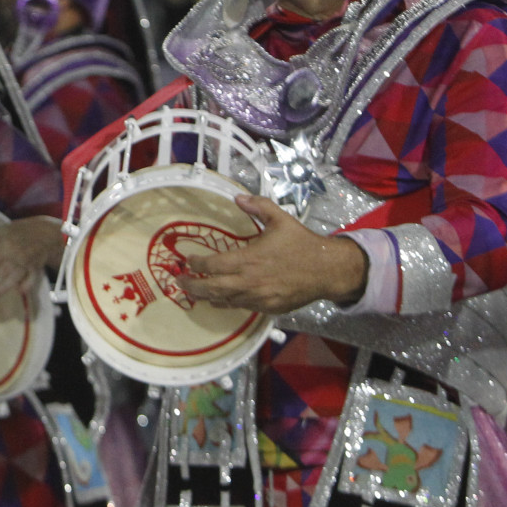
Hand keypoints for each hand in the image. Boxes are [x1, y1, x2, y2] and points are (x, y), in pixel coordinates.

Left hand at [0, 215, 63, 303]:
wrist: (46, 233)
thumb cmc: (21, 231)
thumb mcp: (2, 230)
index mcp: (5, 247)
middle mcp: (15, 257)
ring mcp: (26, 265)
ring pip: (12, 280)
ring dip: (1, 290)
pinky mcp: (36, 270)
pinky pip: (31, 281)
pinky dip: (26, 287)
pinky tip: (18, 293)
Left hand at [183, 195, 368, 314]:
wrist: (327, 271)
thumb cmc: (302, 244)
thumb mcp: (280, 219)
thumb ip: (258, 206)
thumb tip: (238, 197)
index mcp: (249, 260)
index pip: (212, 265)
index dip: (196, 263)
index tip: (187, 260)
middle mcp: (249, 282)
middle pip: (211, 288)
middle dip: (192, 286)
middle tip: (179, 282)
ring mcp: (259, 298)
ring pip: (225, 301)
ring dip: (208, 296)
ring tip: (196, 292)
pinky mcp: (268, 308)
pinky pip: (242, 308)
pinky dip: (228, 303)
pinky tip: (220, 300)